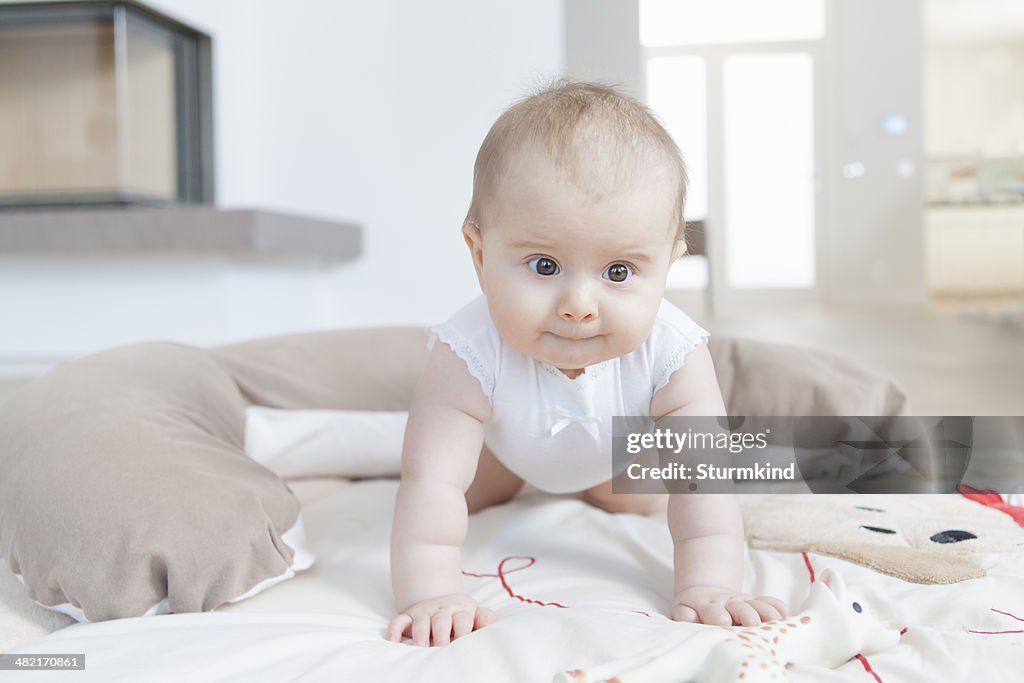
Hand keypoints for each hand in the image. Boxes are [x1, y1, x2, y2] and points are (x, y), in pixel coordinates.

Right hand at [387, 593, 494, 645]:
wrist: (442, 599)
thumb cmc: (461, 614)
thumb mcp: (475, 613)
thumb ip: (484, 618)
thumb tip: (488, 624)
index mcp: (460, 610)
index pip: (463, 619)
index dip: (463, 629)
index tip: (462, 640)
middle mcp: (441, 610)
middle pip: (441, 620)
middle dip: (441, 633)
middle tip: (442, 646)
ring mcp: (424, 613)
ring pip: (420, 621)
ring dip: (420, 632)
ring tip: (421, 645)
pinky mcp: (409, 616)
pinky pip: (399, 621)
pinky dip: (394, 629)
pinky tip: (393, 640)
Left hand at [672, 586, 787, 626]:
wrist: (706, 592)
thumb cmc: (694, 608)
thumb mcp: (683, 609)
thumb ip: (685, 615)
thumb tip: (688, 618)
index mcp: (709, 606)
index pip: (714, 612)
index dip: (718, 616)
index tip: (723, 622)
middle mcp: (729, 603)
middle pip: (741, 608)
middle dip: (748, 616)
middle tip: (753, 624)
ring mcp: (745, 602)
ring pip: (759, 605)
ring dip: (768, 613)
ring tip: (776, 622)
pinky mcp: (757, 602)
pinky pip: (771, 602)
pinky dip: (780, 608)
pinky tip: (787, 616)